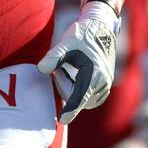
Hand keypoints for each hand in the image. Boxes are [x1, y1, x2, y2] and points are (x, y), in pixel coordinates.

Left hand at [38, 0, 119, 124]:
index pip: (80, 98)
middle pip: (78, 99)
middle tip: (59, 70)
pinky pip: (90, 97)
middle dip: (65, 88)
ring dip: (72, 90)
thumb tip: (41, 69)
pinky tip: (73, 75)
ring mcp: (106, 84)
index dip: (70, 110)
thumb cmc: (83, 34)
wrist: (101, 26)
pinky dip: (79, 90)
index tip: (62, 121)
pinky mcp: (106, 84)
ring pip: (84, 99)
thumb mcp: (66, 42)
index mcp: (94, 74)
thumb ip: (54, 57)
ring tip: (66, 70)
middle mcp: (103, 82)